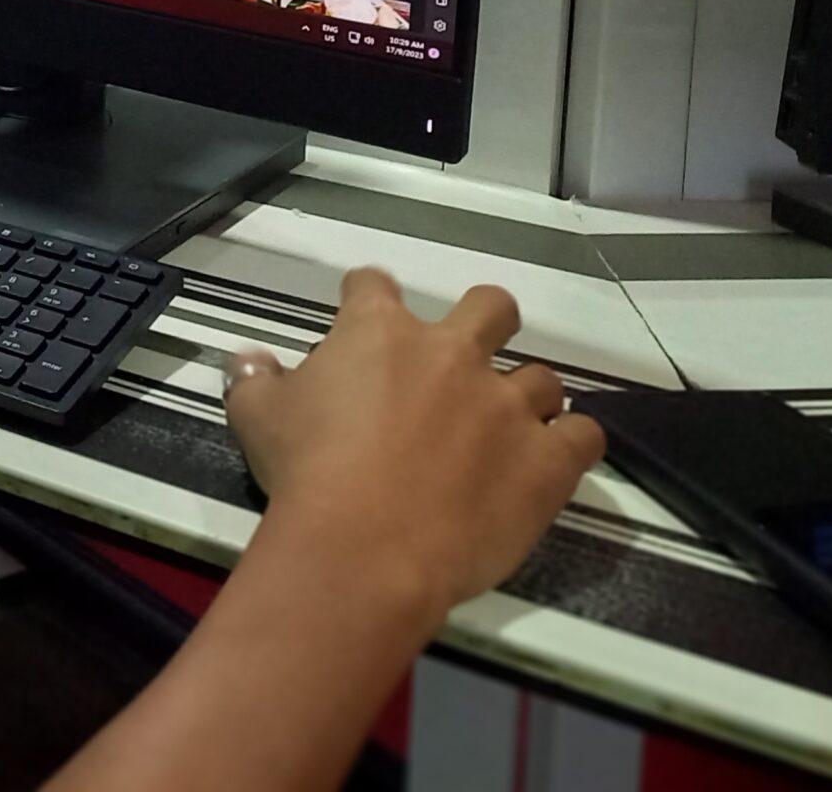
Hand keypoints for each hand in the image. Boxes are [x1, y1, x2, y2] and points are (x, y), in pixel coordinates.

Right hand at [225, 269, 604, 620]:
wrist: (364, 547)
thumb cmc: (304, 472)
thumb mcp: (256, 418)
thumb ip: (254, 380)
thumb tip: (247, 360)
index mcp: (378, 333)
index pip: (374, 285)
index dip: (367, 296)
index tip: (363, 315)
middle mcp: (452, 354)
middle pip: (491, 306)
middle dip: (484, 321)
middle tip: (466, 358)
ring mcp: (507, 406)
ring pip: (543, 378)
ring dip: (525, 397)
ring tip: (506, 429)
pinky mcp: (547, 460)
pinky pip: (584, 435)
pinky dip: (571, 443)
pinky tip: (551, 460)